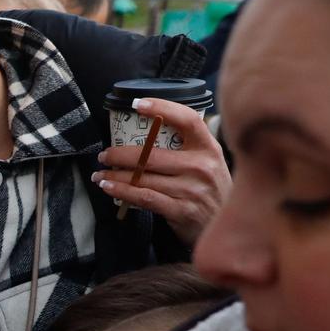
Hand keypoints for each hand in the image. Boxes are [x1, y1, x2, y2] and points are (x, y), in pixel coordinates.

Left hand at [92, 99, 230, 245]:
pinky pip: (143, 197)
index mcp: (209, 148)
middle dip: (119, 154)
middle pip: (150, 154)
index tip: (138, 104)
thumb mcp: (210, 163)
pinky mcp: (181, 210)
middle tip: (103, 155)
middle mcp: (201, 166)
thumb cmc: (211, 191)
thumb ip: (187, 148)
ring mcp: (192, 189)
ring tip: (100, 174)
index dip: (163, 108)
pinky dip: (121, 191)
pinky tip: (108, 187)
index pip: (188, 120)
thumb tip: (148, 132)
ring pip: (142, 177)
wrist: (229, 226)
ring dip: (114, 175)